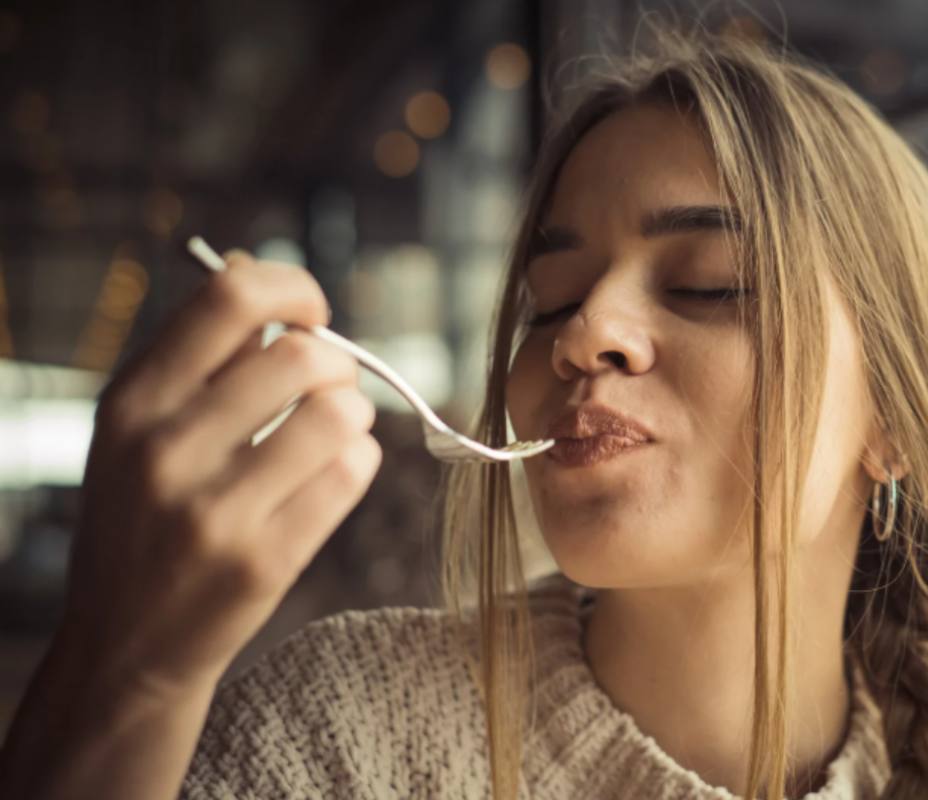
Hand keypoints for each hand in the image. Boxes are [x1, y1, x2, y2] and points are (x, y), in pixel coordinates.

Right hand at [56, 251, 380, 700]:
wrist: (124, 647)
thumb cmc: (145, 518)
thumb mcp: (137, 429)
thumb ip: (195, 353)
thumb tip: (252, 265)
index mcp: (132, 401)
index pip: (230, 297)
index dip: (293, 289)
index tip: (310, 314)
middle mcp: (165, 449)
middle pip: (302, 355)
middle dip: (337, 362)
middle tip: (329, 385)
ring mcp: (213, 511)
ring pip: (339, 413)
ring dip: (354, 413)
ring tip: (334, 430)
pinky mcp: (261, 562)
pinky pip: (351, 474)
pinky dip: (360, 461)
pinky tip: (336, 471)